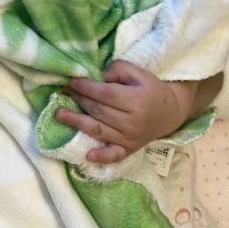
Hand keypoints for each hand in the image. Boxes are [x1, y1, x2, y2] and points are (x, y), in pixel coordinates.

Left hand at [55, 60, 197, 163]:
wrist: (169, 113)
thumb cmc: (150, 89)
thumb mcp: (138, 73)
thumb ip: (116, 70)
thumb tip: (95, 77)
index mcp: (136, 100)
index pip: (105, 93)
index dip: (86, 87)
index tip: (71, 81)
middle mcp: (132, 121)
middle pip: (99, 110)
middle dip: (79, 100)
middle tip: (63, 92)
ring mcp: (129, 138)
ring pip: (99, 130)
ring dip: (77, 122)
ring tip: (59, 115)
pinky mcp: (128, 149)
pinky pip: (114, 155)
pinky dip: (101, 157)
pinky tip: (88, 156)